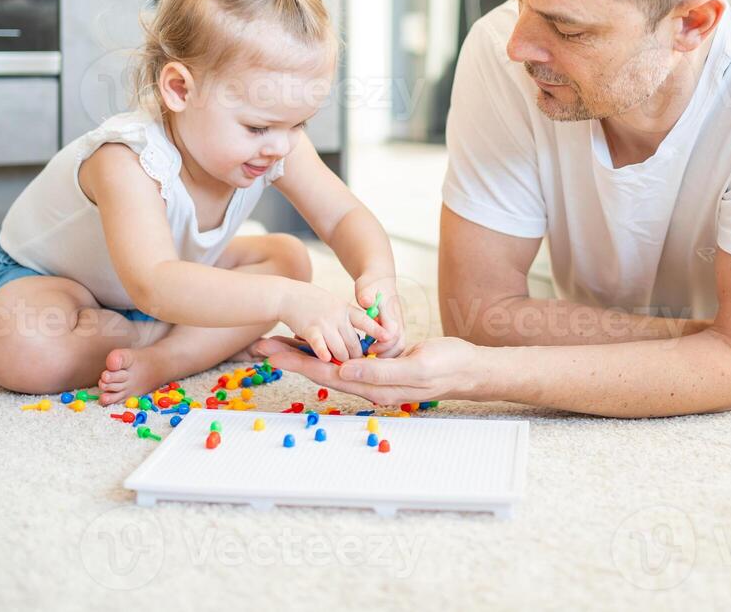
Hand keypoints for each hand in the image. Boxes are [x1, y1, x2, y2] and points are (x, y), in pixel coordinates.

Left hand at [252, 334, 481, 405]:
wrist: (470, 369)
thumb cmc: (448, 365)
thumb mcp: (416, 367)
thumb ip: (380, 370)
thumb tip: (344, 369)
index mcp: (374, 385)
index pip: (326, 373)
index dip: (296, 362)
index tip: (270, 352)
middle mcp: (369, 384)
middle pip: (320, 370)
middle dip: (289, 358)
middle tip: (260, 346)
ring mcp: (374, 377)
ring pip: (329, 366)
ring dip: (303, 355)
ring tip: (277, 344)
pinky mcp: (380, 367)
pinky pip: (345, 360)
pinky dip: (326, 351)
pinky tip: (316, 345)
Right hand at [279, 284, 389, 363]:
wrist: (288, 295)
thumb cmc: (312, 302)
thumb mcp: (335, 304)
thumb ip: (347, 319)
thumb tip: (358, 340)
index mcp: (346, 310)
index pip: (367, 321)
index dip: (378, 331)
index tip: (389, 338)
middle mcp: (338, 316)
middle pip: (355, 344)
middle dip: (356, 358)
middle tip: (356, 367)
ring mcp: (325, 323)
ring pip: (341, 349)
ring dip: (341, 360)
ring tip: (339, 365)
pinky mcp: (310, 329)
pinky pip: (321, 346)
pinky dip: (325, 354)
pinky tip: (326, 360)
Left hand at [353, 272, 405, 356]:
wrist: (380, 279)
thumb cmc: (371, 284)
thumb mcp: (366, 287)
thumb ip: (366, 295)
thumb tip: (366, 302)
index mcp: (392, 313)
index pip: (392, 335)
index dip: (381, 345)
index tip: (368, 349)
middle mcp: (399, 322)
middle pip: (398, 345)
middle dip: (383, 354)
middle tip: (367, 357)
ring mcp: (400, 327)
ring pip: (398, 347)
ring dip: (385, 355)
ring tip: (368, 358)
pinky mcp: (396, 331)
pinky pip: (394, 346)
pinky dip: (384, 353)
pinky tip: (371, 354)